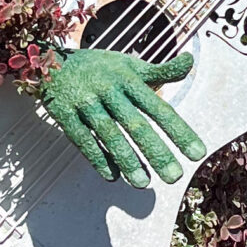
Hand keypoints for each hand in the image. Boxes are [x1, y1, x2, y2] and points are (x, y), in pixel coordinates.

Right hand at [42, 47, 204, 186]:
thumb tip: (190, 61)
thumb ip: (160, 70)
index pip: (158, 107)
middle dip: (156, 151)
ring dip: (127, 160)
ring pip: (109, 134)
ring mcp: (85, 102)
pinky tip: (112, 176)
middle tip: (174, 176)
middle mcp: (108, 90)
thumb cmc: (98, 68)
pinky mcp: (64, 114)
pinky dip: (97, 158)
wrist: (49, 61)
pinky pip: (83, 139)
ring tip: (144, 184)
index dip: (179, 130)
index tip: (197, 153)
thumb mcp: (128, 65)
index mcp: (128, 78)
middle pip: (135, 124)